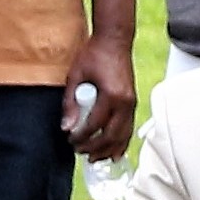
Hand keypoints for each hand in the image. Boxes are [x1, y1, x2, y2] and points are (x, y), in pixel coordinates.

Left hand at [65, 36, 138, 162]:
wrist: (114, 41)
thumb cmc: (94, 54)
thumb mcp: (75, 76)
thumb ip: (70, 103)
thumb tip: (66, 127)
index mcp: (111, 95)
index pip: (95, 125)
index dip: (81, 136)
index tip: (70, 139)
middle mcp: (125, 102)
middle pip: (110, 135)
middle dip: (94, 147)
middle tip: (79, 151)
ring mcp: (131, 103)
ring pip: (122, 135)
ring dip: (108, 149)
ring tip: (94, 158)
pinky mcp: (132, 103)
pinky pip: (128, 128)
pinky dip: (121, 142)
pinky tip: (114, 153)